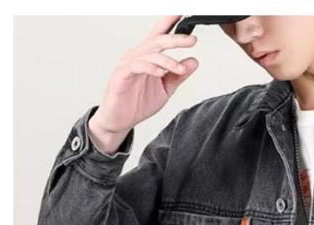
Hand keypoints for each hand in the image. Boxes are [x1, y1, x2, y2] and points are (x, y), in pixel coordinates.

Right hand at [88, 15, 198, 150]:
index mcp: (148, 57)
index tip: (183, 15)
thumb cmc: (138, 103)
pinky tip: (160, 73)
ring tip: (179, 69)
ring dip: (167, 60)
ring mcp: (128, 64)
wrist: (120, 121)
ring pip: (149, 54)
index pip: (160, 35)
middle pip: (157, 40)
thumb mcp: (165, 89)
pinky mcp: (121, 75)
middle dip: (176, 38)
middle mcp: (137, 56)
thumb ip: (178, 76)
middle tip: (192, 40)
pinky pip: (136, 66)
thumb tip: (193, 61)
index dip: (170, 23)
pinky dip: (150, 68)